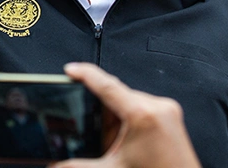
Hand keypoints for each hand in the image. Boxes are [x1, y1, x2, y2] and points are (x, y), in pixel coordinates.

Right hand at [52, 63, 201, 167]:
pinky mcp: (172, 118)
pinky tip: (127, 142)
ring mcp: (168, 111)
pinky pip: (142, 108)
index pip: (107, 85)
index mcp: (143, 115)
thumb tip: (55, 165)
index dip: (85, 74)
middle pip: (117, 95)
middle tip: (95, 132)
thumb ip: (78, 166)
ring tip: (116, 145)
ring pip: (129, 102)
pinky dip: (129, 121)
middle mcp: (158, 108)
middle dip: (101, 112)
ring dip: (116, 118)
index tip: (70, 69)